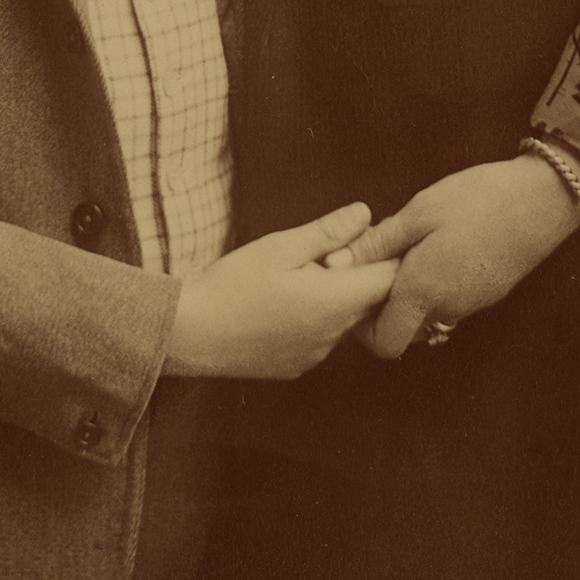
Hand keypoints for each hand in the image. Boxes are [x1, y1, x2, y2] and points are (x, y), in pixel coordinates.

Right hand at [161, 203, 398, 379]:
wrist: (190, 334)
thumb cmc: (233, 284)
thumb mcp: (281, 247)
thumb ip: (328, 232)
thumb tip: (366, 214)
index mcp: (335, 302)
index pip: (390, 279)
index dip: (385, 254)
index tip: (368, 236)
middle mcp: (333, 336)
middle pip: (371, 301)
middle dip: (361, 273)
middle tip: (331, 248)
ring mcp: (316, 355)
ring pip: (347, 320)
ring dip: (339, 296)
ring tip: (304, 274)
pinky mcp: (298, 366)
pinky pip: (324, 337)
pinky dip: (318, 317)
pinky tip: (287, 301)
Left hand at [326, 158, 579, 360]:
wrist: (543, 200)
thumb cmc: (478, 200)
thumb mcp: (420, 211)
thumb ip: (378, 243)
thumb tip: (335, 265)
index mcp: (423, 291)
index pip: (383, 343)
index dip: (363, 327)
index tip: (358, 288)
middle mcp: (447, 309)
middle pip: (405, 330)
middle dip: (386, 304)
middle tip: (380, 259)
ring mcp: (471, 304)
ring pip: (427, 314)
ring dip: (412, 291)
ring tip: (411, 246)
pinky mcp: (488, 294)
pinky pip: (449, 301)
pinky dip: (436, 284)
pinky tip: (439, 245)